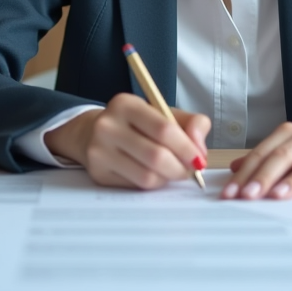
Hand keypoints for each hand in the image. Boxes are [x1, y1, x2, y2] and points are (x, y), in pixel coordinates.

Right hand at [44, 93, 210, 189]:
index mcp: (126, 104)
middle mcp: (108, 125)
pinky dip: (153, 184)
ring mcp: (99, 151)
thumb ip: (190, 124)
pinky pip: (137, 186)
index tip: (199, 159)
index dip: (187, 148)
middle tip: (191, 170)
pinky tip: (154, 174)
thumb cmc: (136, 124)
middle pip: (156, 156)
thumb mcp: (162, 113)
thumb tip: (200, 149)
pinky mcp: (98, 173)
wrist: (92, 133)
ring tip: (172, 171)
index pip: (164, 129)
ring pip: (148, 176)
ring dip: (168, 178)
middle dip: (181, 168)